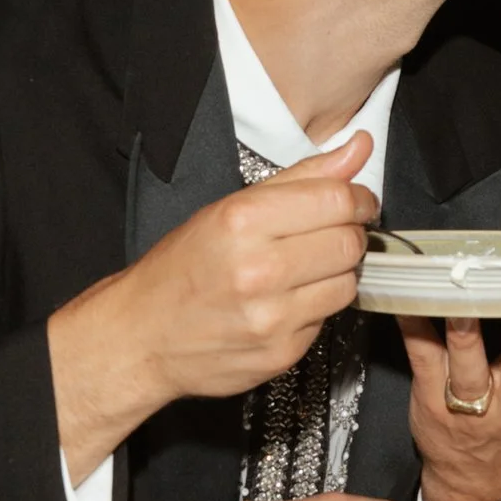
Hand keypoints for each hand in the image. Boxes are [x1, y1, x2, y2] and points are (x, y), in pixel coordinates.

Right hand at [49, 137, 374, 487]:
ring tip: (304, 269)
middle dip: (349, 234)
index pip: (336, 200)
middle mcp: (258, 270)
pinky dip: (314, 307)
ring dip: (336, 273)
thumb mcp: (230, 208)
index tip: (354, 200)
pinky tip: (286, 301)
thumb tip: (358, 147)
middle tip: (329, 233)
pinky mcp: (281, 353)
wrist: (141, 336)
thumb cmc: (181, 269)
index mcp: (243, 222)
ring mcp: (271, 317)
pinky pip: (326, 321)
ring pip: (347, 284)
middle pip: (349, 242)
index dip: (357, 197)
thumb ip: (302, 177)